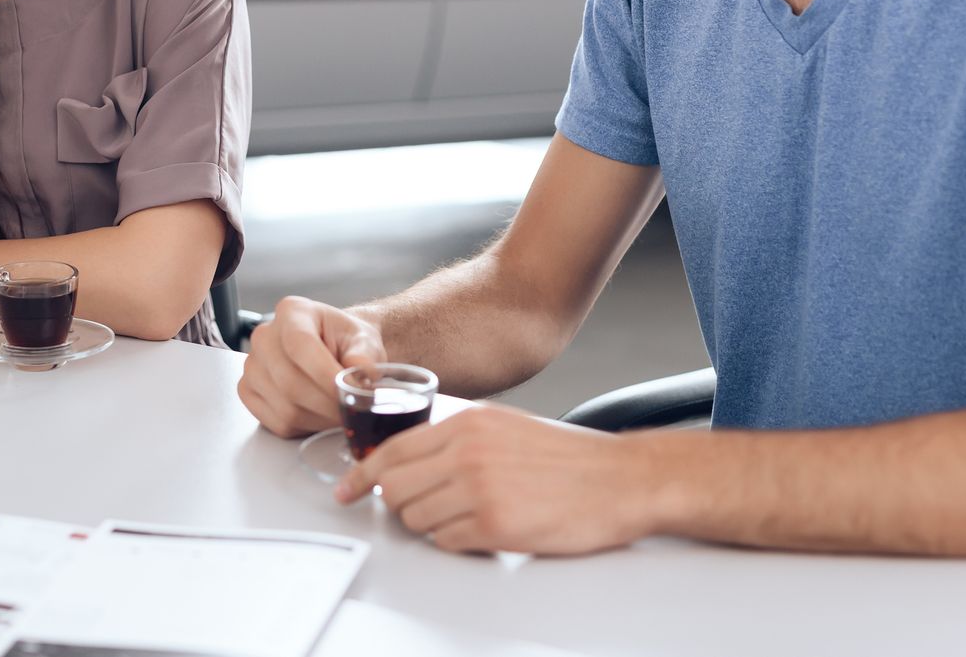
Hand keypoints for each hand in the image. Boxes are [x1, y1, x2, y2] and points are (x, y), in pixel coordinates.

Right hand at [236, 295, 385, 436]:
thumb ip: (364, 354)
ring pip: (285, 407)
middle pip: (290, 381)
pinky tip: (321, 414)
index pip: (299, 344)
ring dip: (320, 418)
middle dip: (327, 403)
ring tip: (340, 411)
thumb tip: (361, 370)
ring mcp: (253, 366)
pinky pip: (277, 422)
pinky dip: (306, 426)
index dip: (324, 373)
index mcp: (292, 312)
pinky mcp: (249, 392)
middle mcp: (264, 337)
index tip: (350, 391)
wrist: (334, 349)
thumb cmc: (346, 342)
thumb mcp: (364, 340)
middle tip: (352, 409)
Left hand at [336, 403, 660, 554]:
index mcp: (467, 422)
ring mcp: (479, 489)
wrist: (619, 479)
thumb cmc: (567, 457)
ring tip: (463, 517)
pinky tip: (482, 530)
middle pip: (393, 488)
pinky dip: (456, 542)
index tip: (346, 489)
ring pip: (415, 519)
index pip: (392, 450)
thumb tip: (406, 460)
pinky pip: (446, 542)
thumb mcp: (503, 426)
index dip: (361, 475)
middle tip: (419, 508)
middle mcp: (467, 451)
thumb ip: (455, 438)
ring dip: (429, 525)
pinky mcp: (495, 526)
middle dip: (397, 504)